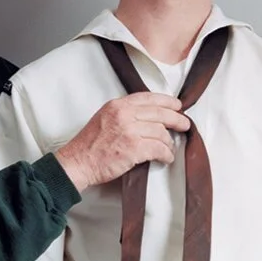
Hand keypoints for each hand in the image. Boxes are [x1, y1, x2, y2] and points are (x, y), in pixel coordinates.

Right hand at [54, 94, 190, 190]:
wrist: (77, 162)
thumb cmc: (89, 146)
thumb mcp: (104, 119)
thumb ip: (123, 114)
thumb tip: (147, 118)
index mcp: (117, 105)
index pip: (148, 98)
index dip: (166, 101)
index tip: (176, 106)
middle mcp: (124, 114)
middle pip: (159, 113)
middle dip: (176, 119)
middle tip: (184, 124)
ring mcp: (129, 131)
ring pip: (161, 132)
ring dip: (168, 142)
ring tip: (169, 148)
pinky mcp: (133, 148)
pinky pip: (159, 148)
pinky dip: (166, 154)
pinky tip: (166, 158)